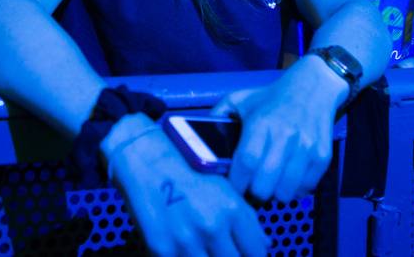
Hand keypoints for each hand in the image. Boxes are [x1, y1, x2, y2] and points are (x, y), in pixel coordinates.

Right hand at [105, 115, 267, 256]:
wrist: (148, 165)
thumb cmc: (188, 175)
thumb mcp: (224, 189)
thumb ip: (247, 219)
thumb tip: (265, 245)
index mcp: (232, 210)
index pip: (256, 252)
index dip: (253, 256)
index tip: (245, 253)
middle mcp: (212, 227)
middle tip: (222, 251)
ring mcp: (187, 241)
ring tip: (201, 248)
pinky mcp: (163, 250)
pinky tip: (184, 249)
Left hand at [212, 57, 342, 202]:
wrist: (313, 87)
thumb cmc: (271, 97)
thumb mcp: (240, 99)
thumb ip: (217, 116)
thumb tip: (194, 139)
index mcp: (262, 123)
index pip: (246, 163)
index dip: (236, 184)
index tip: (231, 191)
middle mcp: (285, 137)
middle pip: (265, 185)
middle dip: (254, 194)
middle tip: (250, 191)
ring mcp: (306, 148)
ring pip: (286, 192)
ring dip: (275, 194)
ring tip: (270, 184)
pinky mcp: (322, 157)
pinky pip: (305, 189)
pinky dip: (295, 189)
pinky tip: (288, 177)